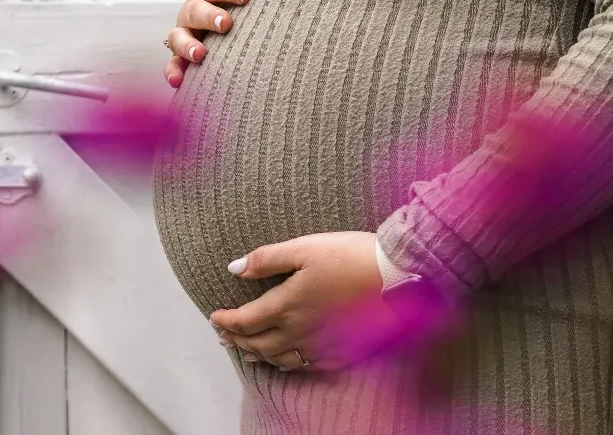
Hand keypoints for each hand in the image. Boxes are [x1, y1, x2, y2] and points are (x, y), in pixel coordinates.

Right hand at [165, 0, 254, 87]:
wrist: (222, 27)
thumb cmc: (233, 3)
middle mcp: (190, 11)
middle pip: (195, 11)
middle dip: (209, 16)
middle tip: (226, 23)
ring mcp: (182, 34)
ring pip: (178, 38)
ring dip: (188, 46)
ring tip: (201, 55)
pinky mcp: (179, 57)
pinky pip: (172, 65)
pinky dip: (173, 72)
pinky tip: (177, 82)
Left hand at [210, 231, 393, 371]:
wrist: (398, 277)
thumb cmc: (351, 256)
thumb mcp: (305, 247)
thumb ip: (267, 259)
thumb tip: (234, 268)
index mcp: (286, 305)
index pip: (244, 321)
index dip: (226, 320)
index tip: (214, 317)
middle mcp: (298, 332)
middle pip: (258, 343)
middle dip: (237, 339)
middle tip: (224, 336)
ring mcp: (320, 346)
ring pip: (279, 358)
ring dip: (258, 354)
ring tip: (247, 350)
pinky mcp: (340, 354)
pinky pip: (305, 366)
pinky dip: (287, 364)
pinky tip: (285, 360)